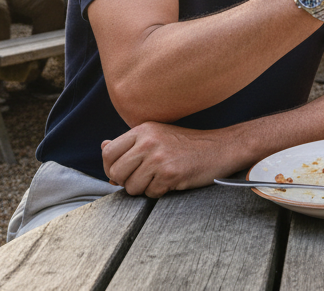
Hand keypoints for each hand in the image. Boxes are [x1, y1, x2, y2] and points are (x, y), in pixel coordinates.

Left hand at [102, 121, 235, 197]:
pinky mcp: (170, 174)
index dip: (109, 168)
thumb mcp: (157, 135)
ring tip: (158, 179)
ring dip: (143, 189)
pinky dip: (159, 192)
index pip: (108, 153)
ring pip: (131, 187)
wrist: (219, 148)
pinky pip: (150, 193)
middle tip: (142, 179)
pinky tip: (170, 182)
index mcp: (142, 130)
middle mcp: (148, 142)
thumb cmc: (187, 144)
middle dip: (126, 181)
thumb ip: (130, 142)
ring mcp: (158, 158)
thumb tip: (103, 147)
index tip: (121, 173)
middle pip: (116, 172)